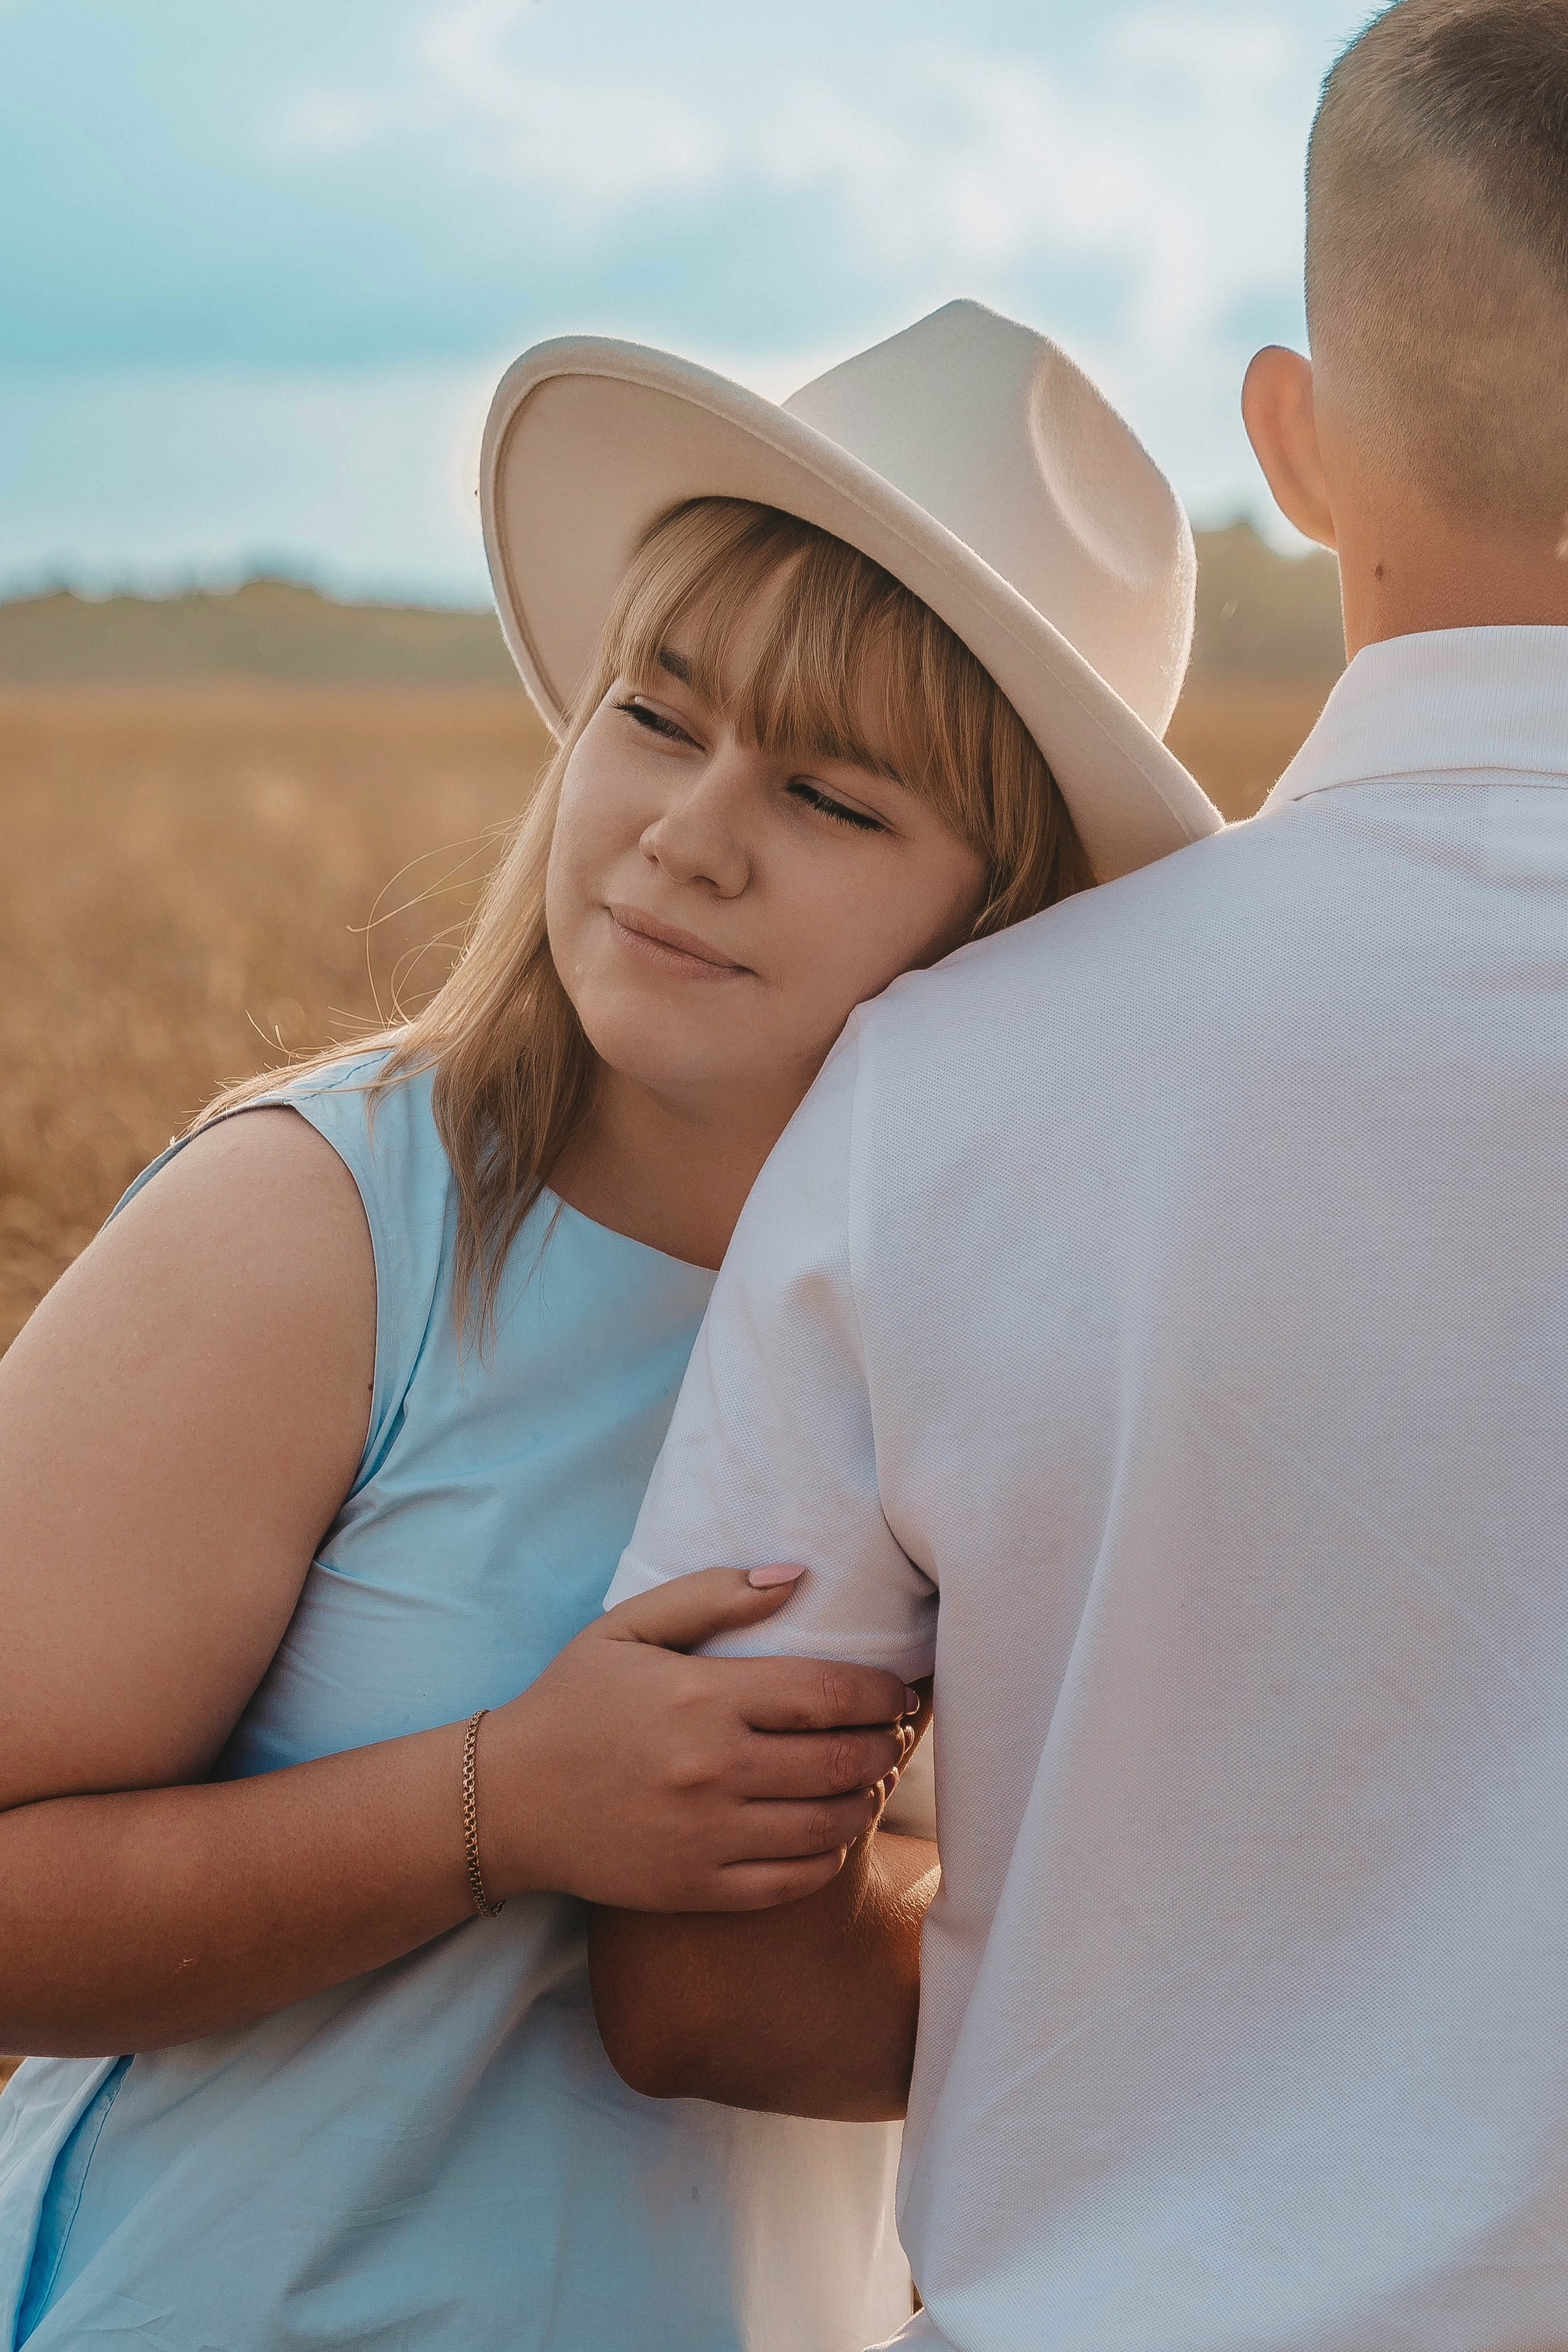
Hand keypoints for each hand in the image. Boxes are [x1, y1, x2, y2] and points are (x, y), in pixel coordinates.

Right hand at [479, 1568, 913, 1911]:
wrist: (508, 1801)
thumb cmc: (574, 1702)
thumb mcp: (628, 1628)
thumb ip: (713, 1593)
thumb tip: (798, 1575)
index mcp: (702, 1698)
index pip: (829, 1695)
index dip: (883, 1694)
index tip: (900, 1693)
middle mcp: (712, 1770)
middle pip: (842, 1762)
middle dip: (886, 1748)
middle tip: (893, 1738)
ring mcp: (707, 1836)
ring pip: (828, 1825)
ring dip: (864, 1801)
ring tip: (865, 1782)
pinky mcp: (698, 1888)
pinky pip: (793, 1880)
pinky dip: (827, 1856)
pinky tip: (827, 1832)